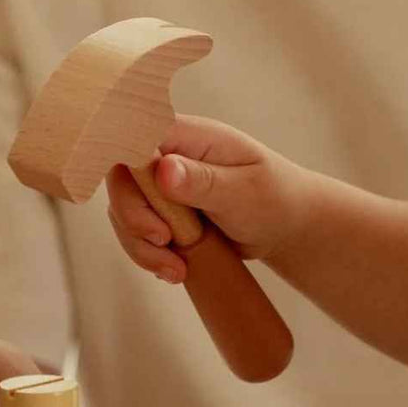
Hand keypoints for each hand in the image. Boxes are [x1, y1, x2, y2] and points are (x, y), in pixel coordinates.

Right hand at [106, 114, 308, 284]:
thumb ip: (204, 180)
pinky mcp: (162, 214)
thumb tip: (163, 170)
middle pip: (121, 179)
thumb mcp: (244, 190)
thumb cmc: (274, 197)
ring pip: (124, 212)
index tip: (146, 204)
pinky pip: (137, 233)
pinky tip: (176, 270)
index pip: (134, 136)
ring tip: (176, 270)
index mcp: (186, 135)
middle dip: (133, 217)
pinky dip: (150, 255)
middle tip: (163, 242)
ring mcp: (161, 187)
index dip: (126, 167)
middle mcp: (166, 156)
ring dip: (141, 246)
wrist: (286, 225)